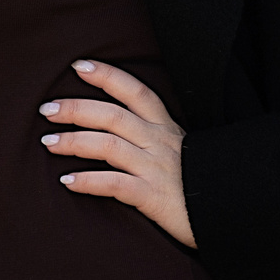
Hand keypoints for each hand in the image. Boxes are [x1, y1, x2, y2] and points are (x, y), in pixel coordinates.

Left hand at [41, 61, 193, 247]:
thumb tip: (119, 131)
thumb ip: (154, 139)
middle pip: (113, 115)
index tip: (80, 65)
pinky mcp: (155, 197)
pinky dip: (89, 181)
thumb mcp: (181, 152)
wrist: (232, 214)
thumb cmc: (200, 185)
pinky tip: (68, 182)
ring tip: (48, 144)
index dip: (108, 75)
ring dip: (75, 142)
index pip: (136, 91)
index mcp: (166, 128)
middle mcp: (160, 142)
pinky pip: (116, 184)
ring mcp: (157, 169)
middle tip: (47, 109)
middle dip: (77, 108)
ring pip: (109, 146)